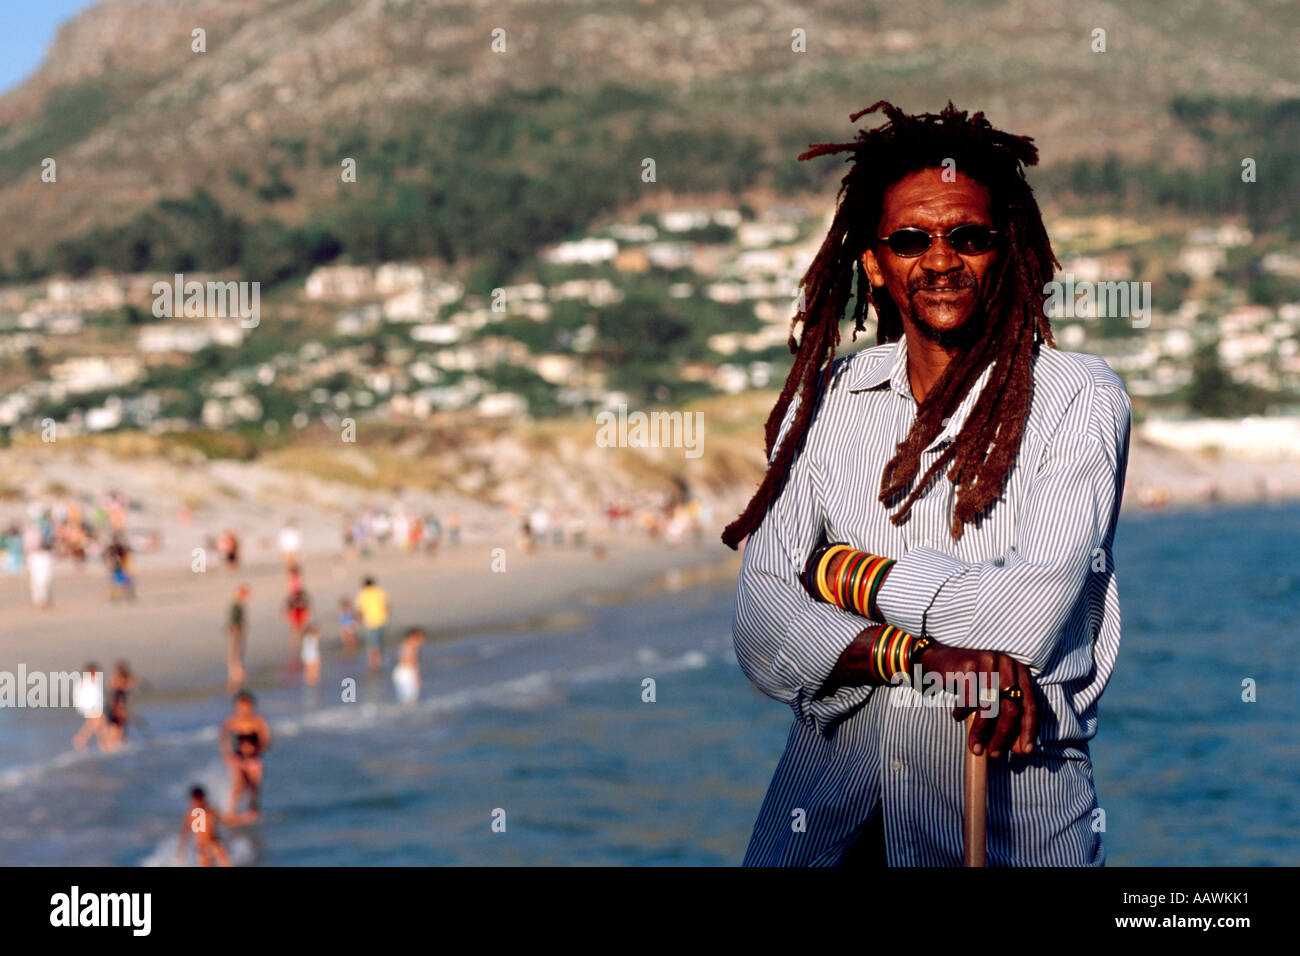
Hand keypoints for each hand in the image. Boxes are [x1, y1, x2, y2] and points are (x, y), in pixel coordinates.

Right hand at [918, 643, 1038, 757]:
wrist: (938, 659)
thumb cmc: (970, 682)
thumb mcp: (993, 696)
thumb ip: (1006, 717)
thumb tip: (1020, 749)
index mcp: (1019, 672)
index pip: (1031, 705)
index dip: (1029, 730)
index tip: (1025, 751)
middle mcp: (1007, 665)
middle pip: (1012, 708)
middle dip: (1003, 736)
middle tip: (994, 754)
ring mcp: (988, 664)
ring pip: (990, 707)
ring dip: (982, 732)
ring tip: (975, 747)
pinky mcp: (969, 666)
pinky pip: (969, 700)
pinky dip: (963, 712)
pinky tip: (958, 716)